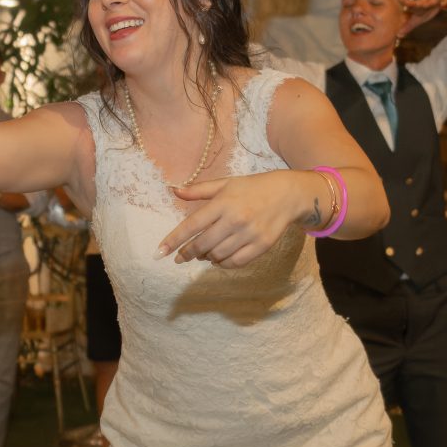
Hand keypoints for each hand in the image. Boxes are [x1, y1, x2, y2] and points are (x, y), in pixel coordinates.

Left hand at [156, 172, 301, 267]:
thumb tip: (174, 190)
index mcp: (223, 202)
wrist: (287, 194)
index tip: (160, 252)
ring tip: (202, 253)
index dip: (174, 240)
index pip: (192, 225)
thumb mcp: (225, 183)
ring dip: (206, 257)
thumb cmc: (251, 187)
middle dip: (188, 253)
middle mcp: (235, 219)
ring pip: (218, 255)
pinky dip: (223, 264)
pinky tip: (218, 258)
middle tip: (181, 256)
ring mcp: (249, 234)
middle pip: (203, 244)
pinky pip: (236, 262)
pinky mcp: (262, 246)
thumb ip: (198, 190)